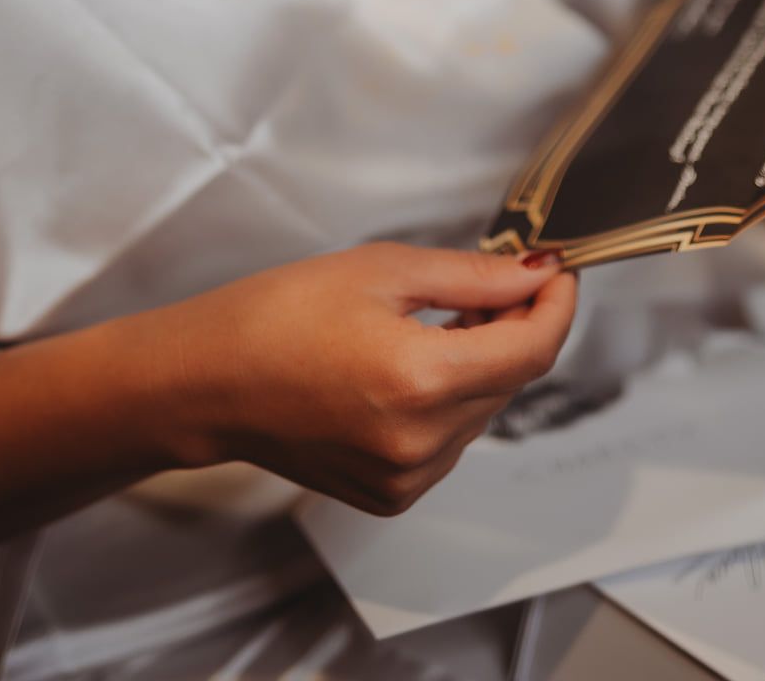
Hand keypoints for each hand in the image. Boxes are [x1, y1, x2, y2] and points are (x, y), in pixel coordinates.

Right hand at [163, 243, 575, 515]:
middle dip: (514, 326)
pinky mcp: (388, 494)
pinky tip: (411, 364)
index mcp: (420, 381)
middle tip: (487, 284)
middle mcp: (420, 443)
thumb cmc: (279, 315)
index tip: (556, 271)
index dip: (556, 305)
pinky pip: (449, 441)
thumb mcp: (383, 270)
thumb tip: (536, 273)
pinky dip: (449, 400)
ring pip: (483, 410)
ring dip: (481, 363)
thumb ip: (474, 276)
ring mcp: (405, 477)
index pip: (532, 350)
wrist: (207, 379)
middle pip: (511, 379)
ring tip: (438, 320)